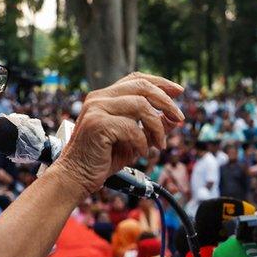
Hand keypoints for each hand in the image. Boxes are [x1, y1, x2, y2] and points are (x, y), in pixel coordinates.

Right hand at [54, 73, 183, 194]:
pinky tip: (140, 153)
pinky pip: (131, 127)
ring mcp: (96, 109)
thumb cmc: (103, 159)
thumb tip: (175, 118)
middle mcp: (99, 97)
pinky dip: (142, 141)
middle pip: (142, 87)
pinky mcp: (97, 124)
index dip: (160, 83)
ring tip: (159, 145)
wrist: (76, 177)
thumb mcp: (135, 140)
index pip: (137, 79)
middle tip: (179, 118)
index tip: (179, 91)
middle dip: (166, 102)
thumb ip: (153, 127)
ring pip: (141, 105)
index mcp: (105, 97)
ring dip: (157, 126)